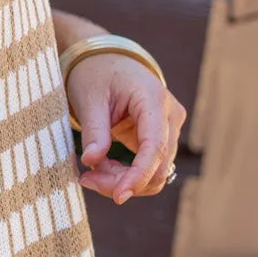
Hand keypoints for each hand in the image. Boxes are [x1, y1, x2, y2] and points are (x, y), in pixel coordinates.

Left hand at [66, 55, 186, 204]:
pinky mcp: (161, 138)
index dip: (139, 175)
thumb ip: (94, 130)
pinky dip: (126, 174)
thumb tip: (91, 163)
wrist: (107, 60)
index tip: (119, 196)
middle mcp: (170, 115)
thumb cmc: (97, 73)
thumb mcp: (89, 98)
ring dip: (124, 180)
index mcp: (153, 100)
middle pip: (158, 166)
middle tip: (86, 179)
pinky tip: (102, 166)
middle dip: (123, 181)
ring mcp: (169, 128)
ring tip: (92, 171)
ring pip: (156, 172)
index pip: (155, 147)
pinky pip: (149, 166)